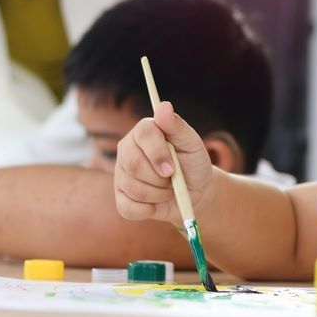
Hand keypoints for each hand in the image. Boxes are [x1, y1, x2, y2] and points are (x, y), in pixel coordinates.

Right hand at [114, 101, 213, 223]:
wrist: (195, 192)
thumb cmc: (193, 164)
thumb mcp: (192, 144)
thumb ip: (177, 126)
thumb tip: (163, 106)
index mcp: (144, 131)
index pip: (143, 134)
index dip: (158, 154)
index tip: (172, 169)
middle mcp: (127, 150)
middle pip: (133, 165)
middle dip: (160, 179)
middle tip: (173, 180)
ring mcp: (121, 174)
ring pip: (133, 188)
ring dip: (159, 195)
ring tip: (169, 189)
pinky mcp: (120, 198)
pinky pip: (129, 208)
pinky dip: (149, 210)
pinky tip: (157, 202)